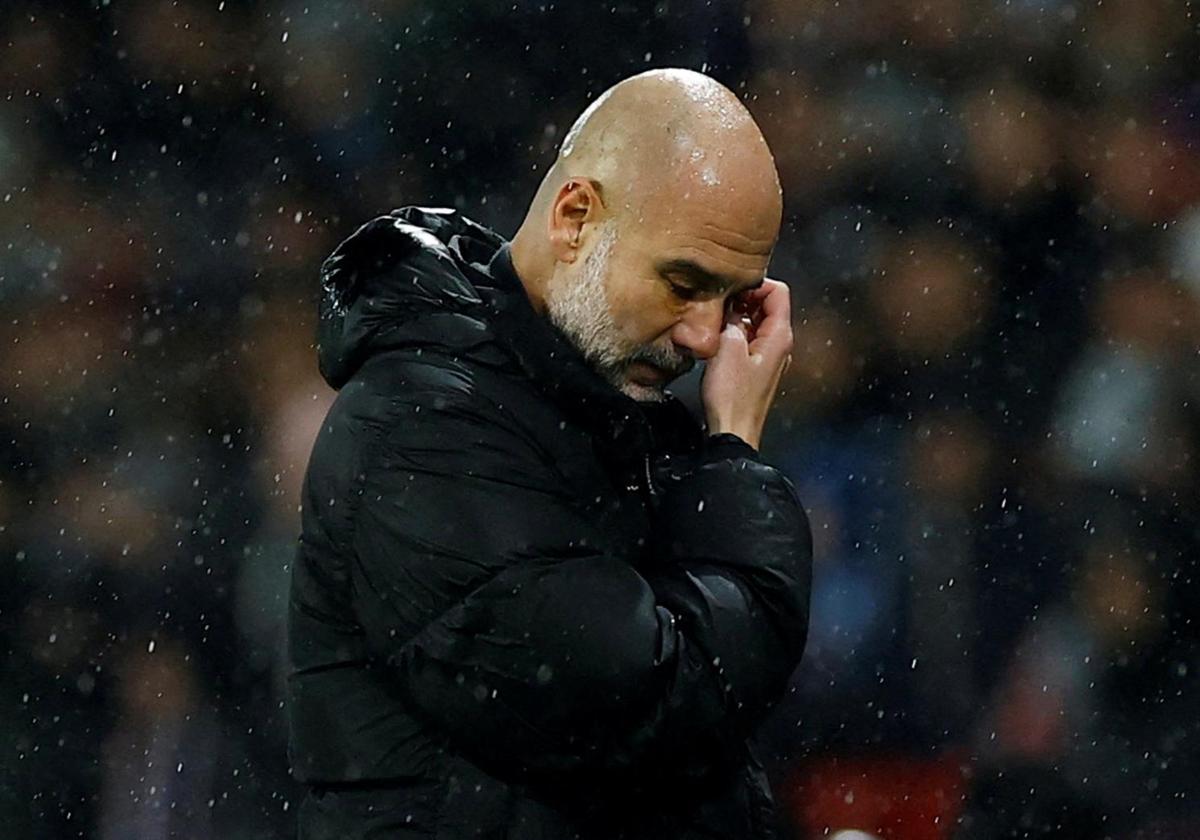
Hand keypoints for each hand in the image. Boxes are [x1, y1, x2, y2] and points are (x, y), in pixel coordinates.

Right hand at [700, 279, 792, 449]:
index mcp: (780, 336)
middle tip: (718, 305)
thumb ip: (731, 318)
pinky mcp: (756, 367)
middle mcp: (780, 344)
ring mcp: (769, 356)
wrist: (733, 432)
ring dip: (735, 317)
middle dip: (742, 299)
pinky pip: (748, 339)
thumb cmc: (733, 398)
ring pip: (755, 322)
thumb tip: (729, 304)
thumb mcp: (727, 348)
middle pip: (767, 304)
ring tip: (715, 323)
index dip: (754, 284)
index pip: (777, 290)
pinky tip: (717, 341)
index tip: (731, 290)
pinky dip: (734, 333)